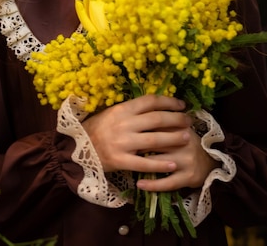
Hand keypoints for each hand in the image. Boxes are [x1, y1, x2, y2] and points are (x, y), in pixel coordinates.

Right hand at [82, 95, 218, 191]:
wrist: (77, 148)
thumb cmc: (97, 128)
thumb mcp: (112, 112)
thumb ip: (132, 110)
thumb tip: (157, 106)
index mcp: (122, 109)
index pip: (150, 101)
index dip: (168, 101)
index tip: (181, 104)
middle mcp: (124, 123)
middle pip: (157, 119)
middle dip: (176, 119)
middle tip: (189, 121)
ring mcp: (123, 142)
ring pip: (154, 139)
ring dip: (173, 138)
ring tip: (187, 137)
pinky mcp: (121, 160)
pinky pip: (145, 162)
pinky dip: (160, 164)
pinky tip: (173, 165)